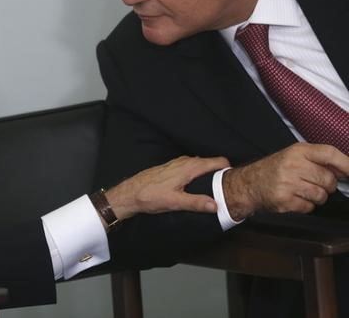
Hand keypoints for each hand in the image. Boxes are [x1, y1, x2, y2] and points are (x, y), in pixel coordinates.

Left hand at [105, 155, 228, 220]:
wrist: (130, 193)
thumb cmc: (150, 196)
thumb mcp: (175, 202)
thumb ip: (196, 203)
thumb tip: (216, 205)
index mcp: (189, 167)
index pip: (217, 161)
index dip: (229, 169)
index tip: (237, 180)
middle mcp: (185, 162)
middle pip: (211, 163)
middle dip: (221, 173)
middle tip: (230, 188)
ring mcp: (178, 164)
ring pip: (201, 166)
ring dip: (210, 174)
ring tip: (217, 189)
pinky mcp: (172, 168)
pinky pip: (192, 168)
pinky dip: (200, 175)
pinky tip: (198, 187)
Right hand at [223, 143, 348, 220]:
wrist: (248, 184)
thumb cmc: (274, 170)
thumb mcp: (294, 156)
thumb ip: (318, 160)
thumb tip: (346, 170)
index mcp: (298, 151)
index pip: (329, 154)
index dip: (346, 164)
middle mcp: (293, 165)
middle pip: (329, 180)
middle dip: (325, 185)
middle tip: (312, 183)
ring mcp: (288, 183)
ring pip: (321, 196)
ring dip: (316, 197)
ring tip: (301, 191)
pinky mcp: (284, 200)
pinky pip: (309, 207)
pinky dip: (305, 206)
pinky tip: (294, 198)